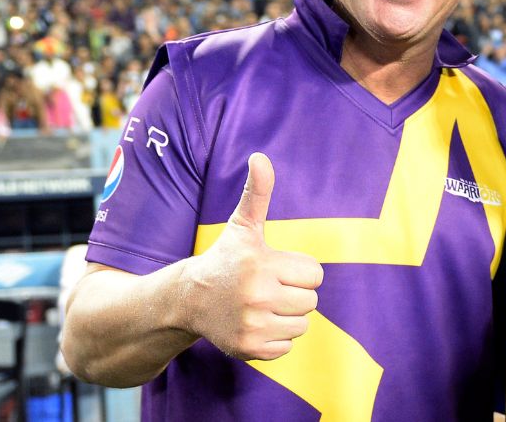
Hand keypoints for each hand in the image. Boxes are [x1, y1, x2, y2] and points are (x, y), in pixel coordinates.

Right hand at [181, 152, 323, 360]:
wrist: (189, 299)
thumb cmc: (226, 258)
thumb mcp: (243, 225)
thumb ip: (258, 192)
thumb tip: (260, 156)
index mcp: (262, 264)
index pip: (315, 274)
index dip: (298, 270)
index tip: (273, 268)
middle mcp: (257, 296)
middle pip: (311, 301)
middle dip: (294, 293)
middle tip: (266, 287)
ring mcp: (253, 325)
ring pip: (302, 324)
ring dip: (287, 316)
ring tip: (261, 305)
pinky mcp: (249, 349)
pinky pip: (287, 346)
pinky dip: (275, 338)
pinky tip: (254, 323)